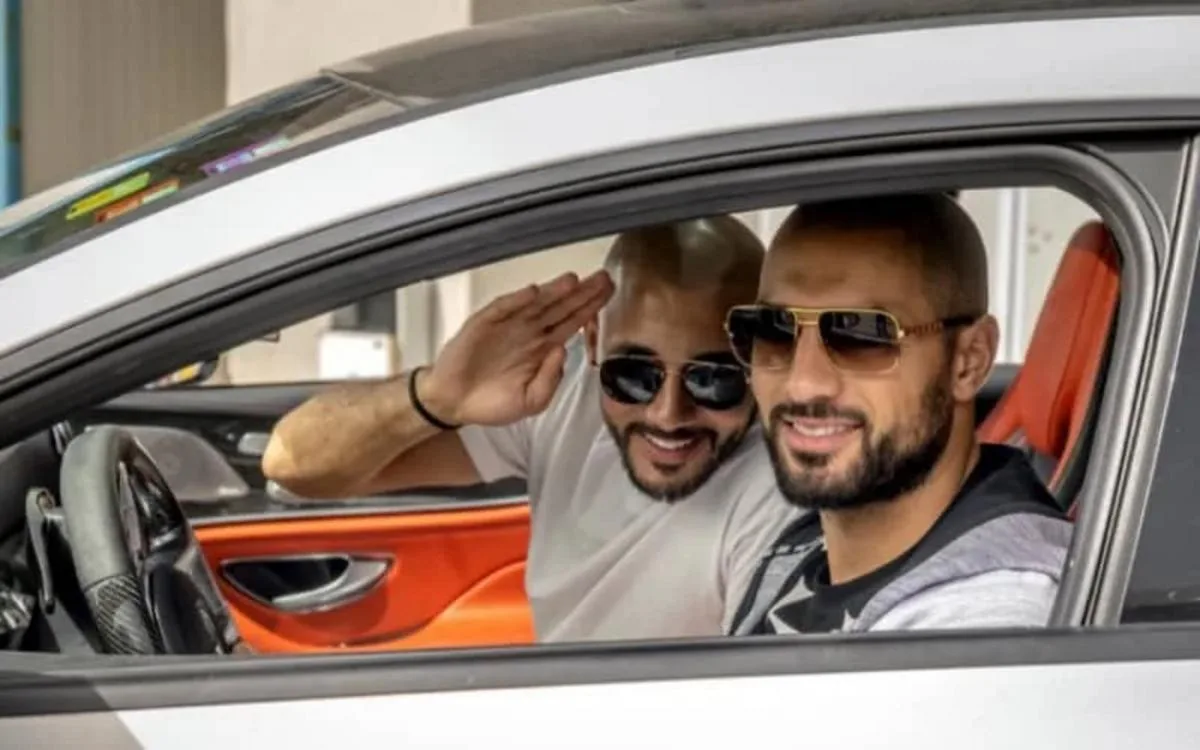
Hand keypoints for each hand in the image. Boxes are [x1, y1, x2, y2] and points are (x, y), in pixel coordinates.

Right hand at [420, 270, 613, 425]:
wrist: (453, 403)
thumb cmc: (492, 402)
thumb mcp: (531, 401)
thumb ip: (550, 380)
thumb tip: (563, 352)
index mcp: (543, 348)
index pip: (573, 323)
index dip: (590, 308)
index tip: (609, 293)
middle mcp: (529, 332)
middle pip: (560, 308)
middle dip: (581, 294)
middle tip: (603, 278)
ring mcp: (507, 325)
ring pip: (535, 305)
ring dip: (553, 292)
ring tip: (573, 281)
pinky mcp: (483, 324)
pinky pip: (502, 309)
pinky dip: (516, 301)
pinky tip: (532, 292)